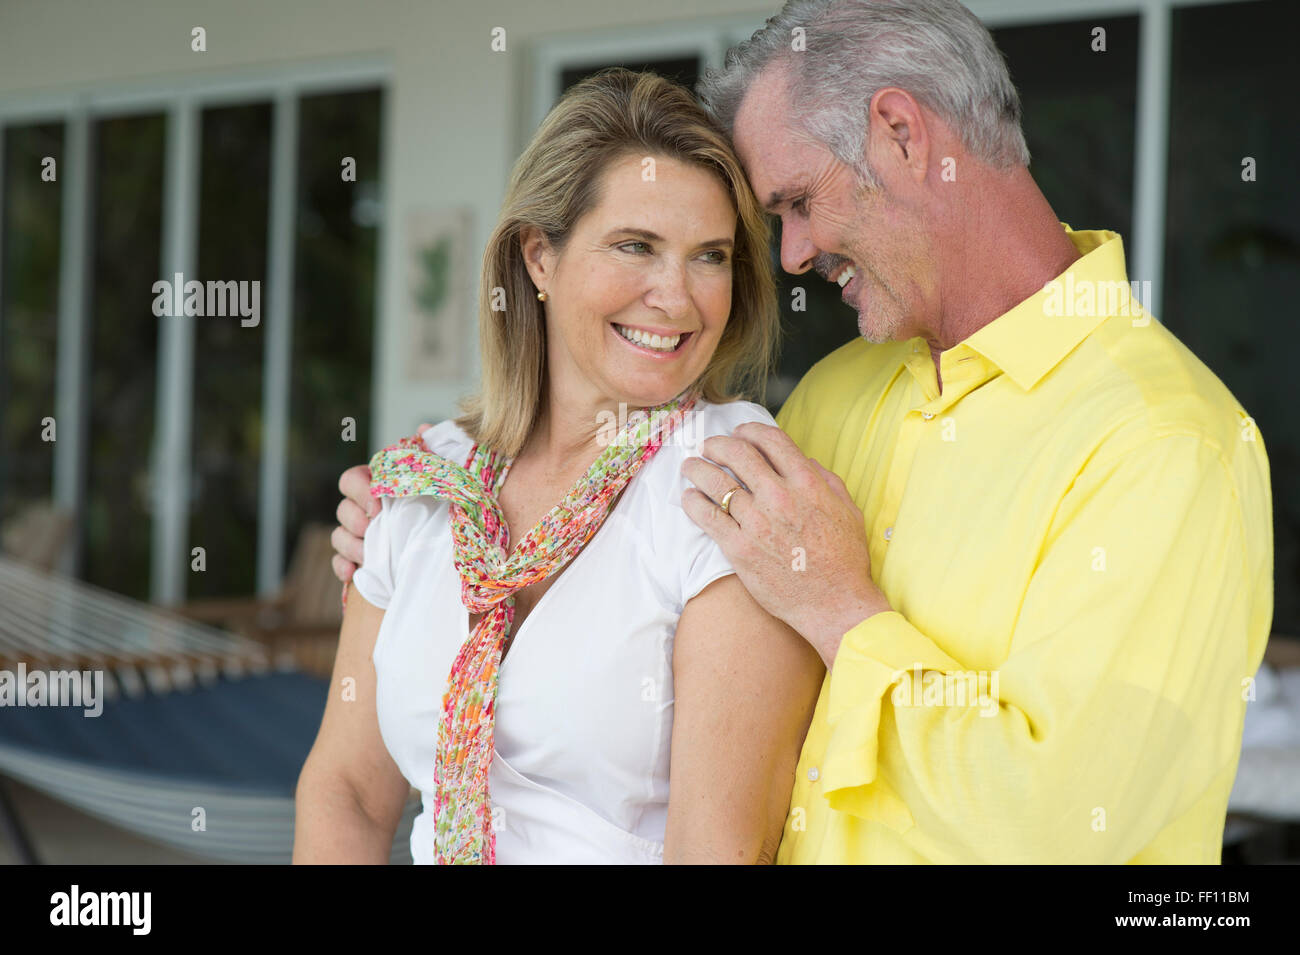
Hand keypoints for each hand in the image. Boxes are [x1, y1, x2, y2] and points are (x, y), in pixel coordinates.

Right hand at [331, 422, 434, 582]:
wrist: (450, 540)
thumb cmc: (440, 503)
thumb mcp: (441, 477)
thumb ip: (432, 453)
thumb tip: (424, 429)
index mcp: (377, 485)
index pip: (352, 479)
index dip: (359, 491)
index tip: (378, 505)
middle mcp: (363, 508)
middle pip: (343, 509)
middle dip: (355, 519)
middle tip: (373, 528)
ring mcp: (358, 535)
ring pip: (339, 536)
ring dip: (351, 545)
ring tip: (369, 555)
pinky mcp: (358, 561)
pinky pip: (339, 563)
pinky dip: (342, 567)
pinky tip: (353, 573)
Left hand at [680, 422, 890, 666]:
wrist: (834, 604)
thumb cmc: (845, 560)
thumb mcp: (848, 510)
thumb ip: (827, 480)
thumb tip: (806, 461)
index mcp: (807, 483)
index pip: (770, 440)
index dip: (750, 430)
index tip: (740, 433)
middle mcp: (779, 497)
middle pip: (737, 454)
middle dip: (718, 444)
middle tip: (709, 447)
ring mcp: (757, 522)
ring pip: (716, 482)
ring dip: (698, 469)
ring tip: (690, 467)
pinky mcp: (739, 548)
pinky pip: (707, 516)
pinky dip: (693, 502)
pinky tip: (689, 497)